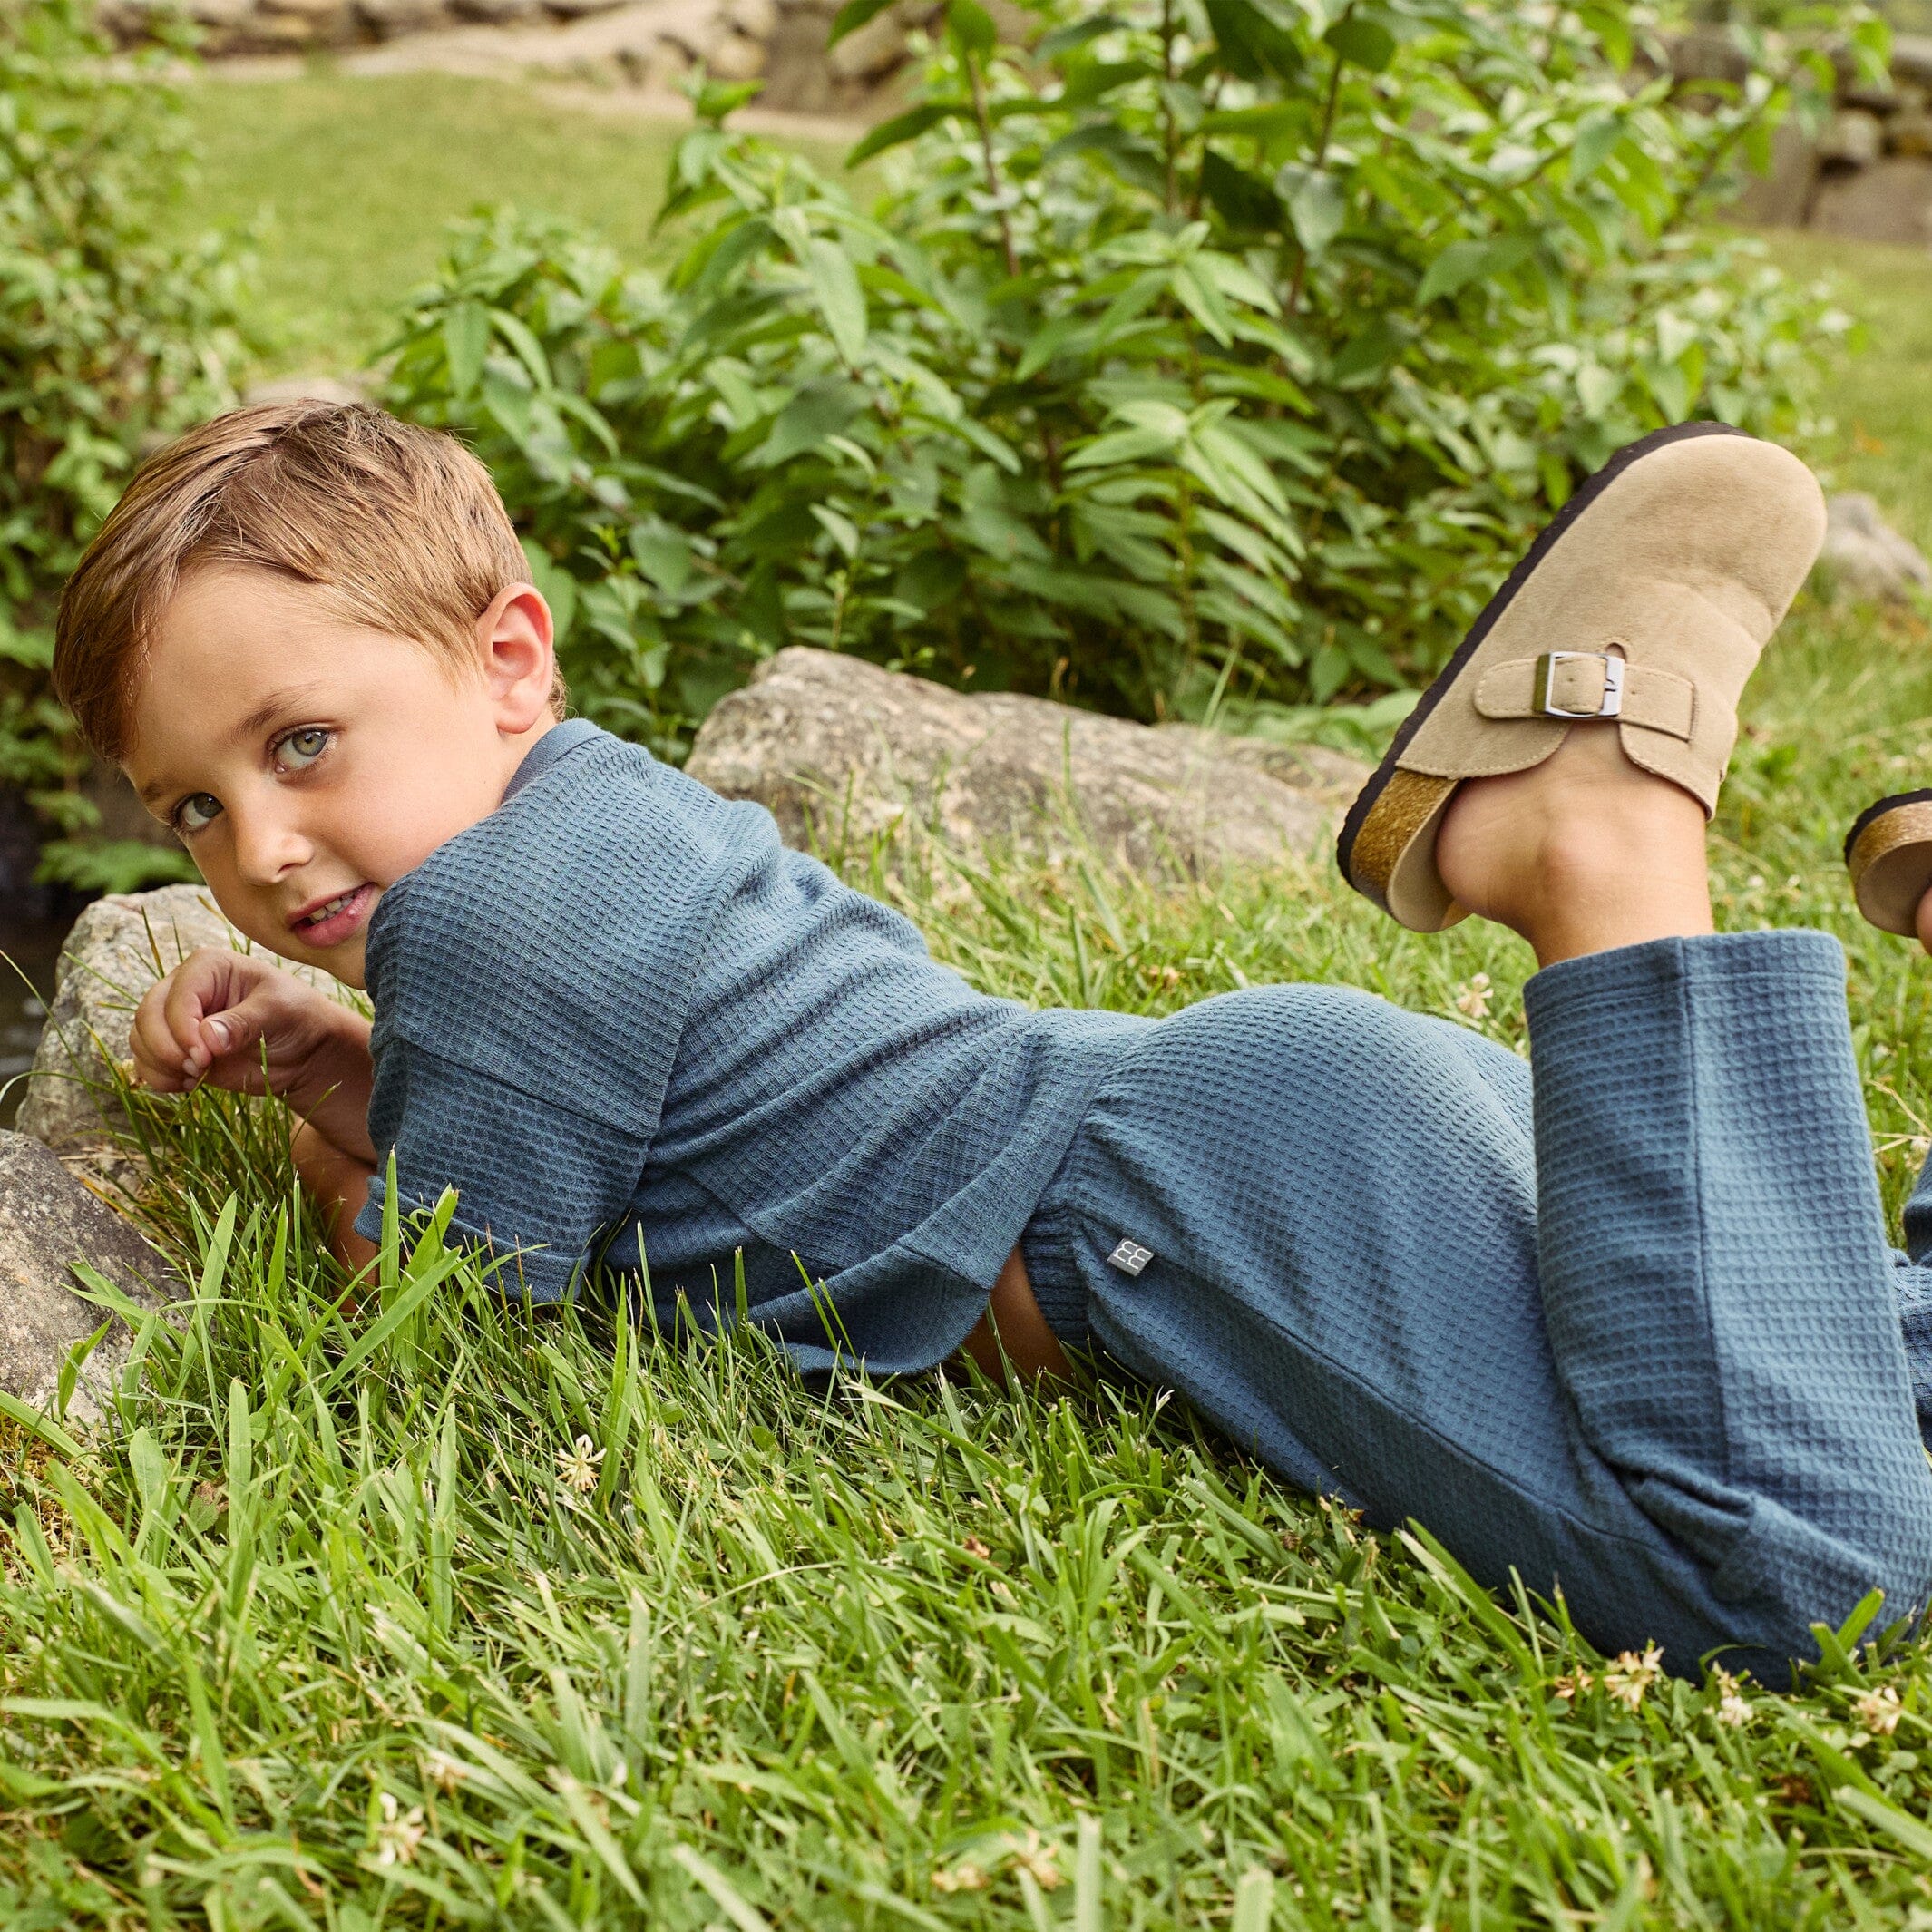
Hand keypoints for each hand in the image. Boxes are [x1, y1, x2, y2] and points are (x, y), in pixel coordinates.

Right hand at [131, 948, 375, 1159]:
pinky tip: (187, 1085)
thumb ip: (243, 1023)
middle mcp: (184, 987)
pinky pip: (146, 1060)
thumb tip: (207, 1038)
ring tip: (196, 1077)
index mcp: (209, 966)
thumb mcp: (279, 1013)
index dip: (182, 1030)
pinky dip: (158, 1076)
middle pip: (148, 1015)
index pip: (177, 996)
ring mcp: (177, 1018)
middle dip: (166, 1049)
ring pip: (141, 1038)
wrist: (304, 1051)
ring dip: (160, 1064)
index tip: (205, 1058)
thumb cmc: (297, 1018)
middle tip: (199, 1070)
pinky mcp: (176, 1046)